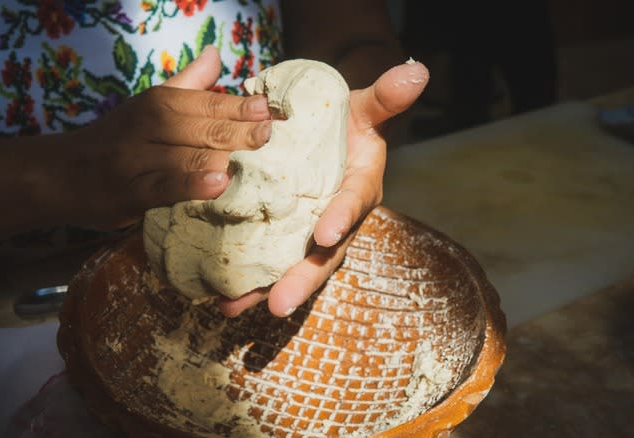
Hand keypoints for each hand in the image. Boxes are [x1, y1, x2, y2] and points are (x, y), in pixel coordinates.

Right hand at [56, 46, 270, 229]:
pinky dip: (191, 184)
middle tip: (272, 132)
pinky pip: (164, 187)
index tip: (272, 110)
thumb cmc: (118, 138)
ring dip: (222, 155)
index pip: (206, 102)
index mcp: (158, 103)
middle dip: (240, 130)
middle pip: (201, 128)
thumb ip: (187, 84)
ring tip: (258, 157)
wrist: (60, 173)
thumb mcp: (149, 105)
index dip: (241, 107)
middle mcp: (147, 126)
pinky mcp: (129, 194)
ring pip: (186, 155)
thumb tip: (217, 54)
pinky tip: (218, 183)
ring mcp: (137, 160)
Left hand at [219, 60, 428, 316]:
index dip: (342, 217)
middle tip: (276, 304)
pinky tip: (217, 296)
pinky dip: (244, 279)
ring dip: (261, 290)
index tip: (326, 233)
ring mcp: (307, 235)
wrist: (326, 138)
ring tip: (230, 307)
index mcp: (358, 189)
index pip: (352, 204)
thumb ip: (385, 96)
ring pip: (289, 268)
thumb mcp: (364, 108)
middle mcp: (335, 220)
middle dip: (300, 281)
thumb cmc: (346, 124)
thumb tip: (417, 70)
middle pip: (321, 256)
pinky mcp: (281, 238)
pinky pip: (265, 261)